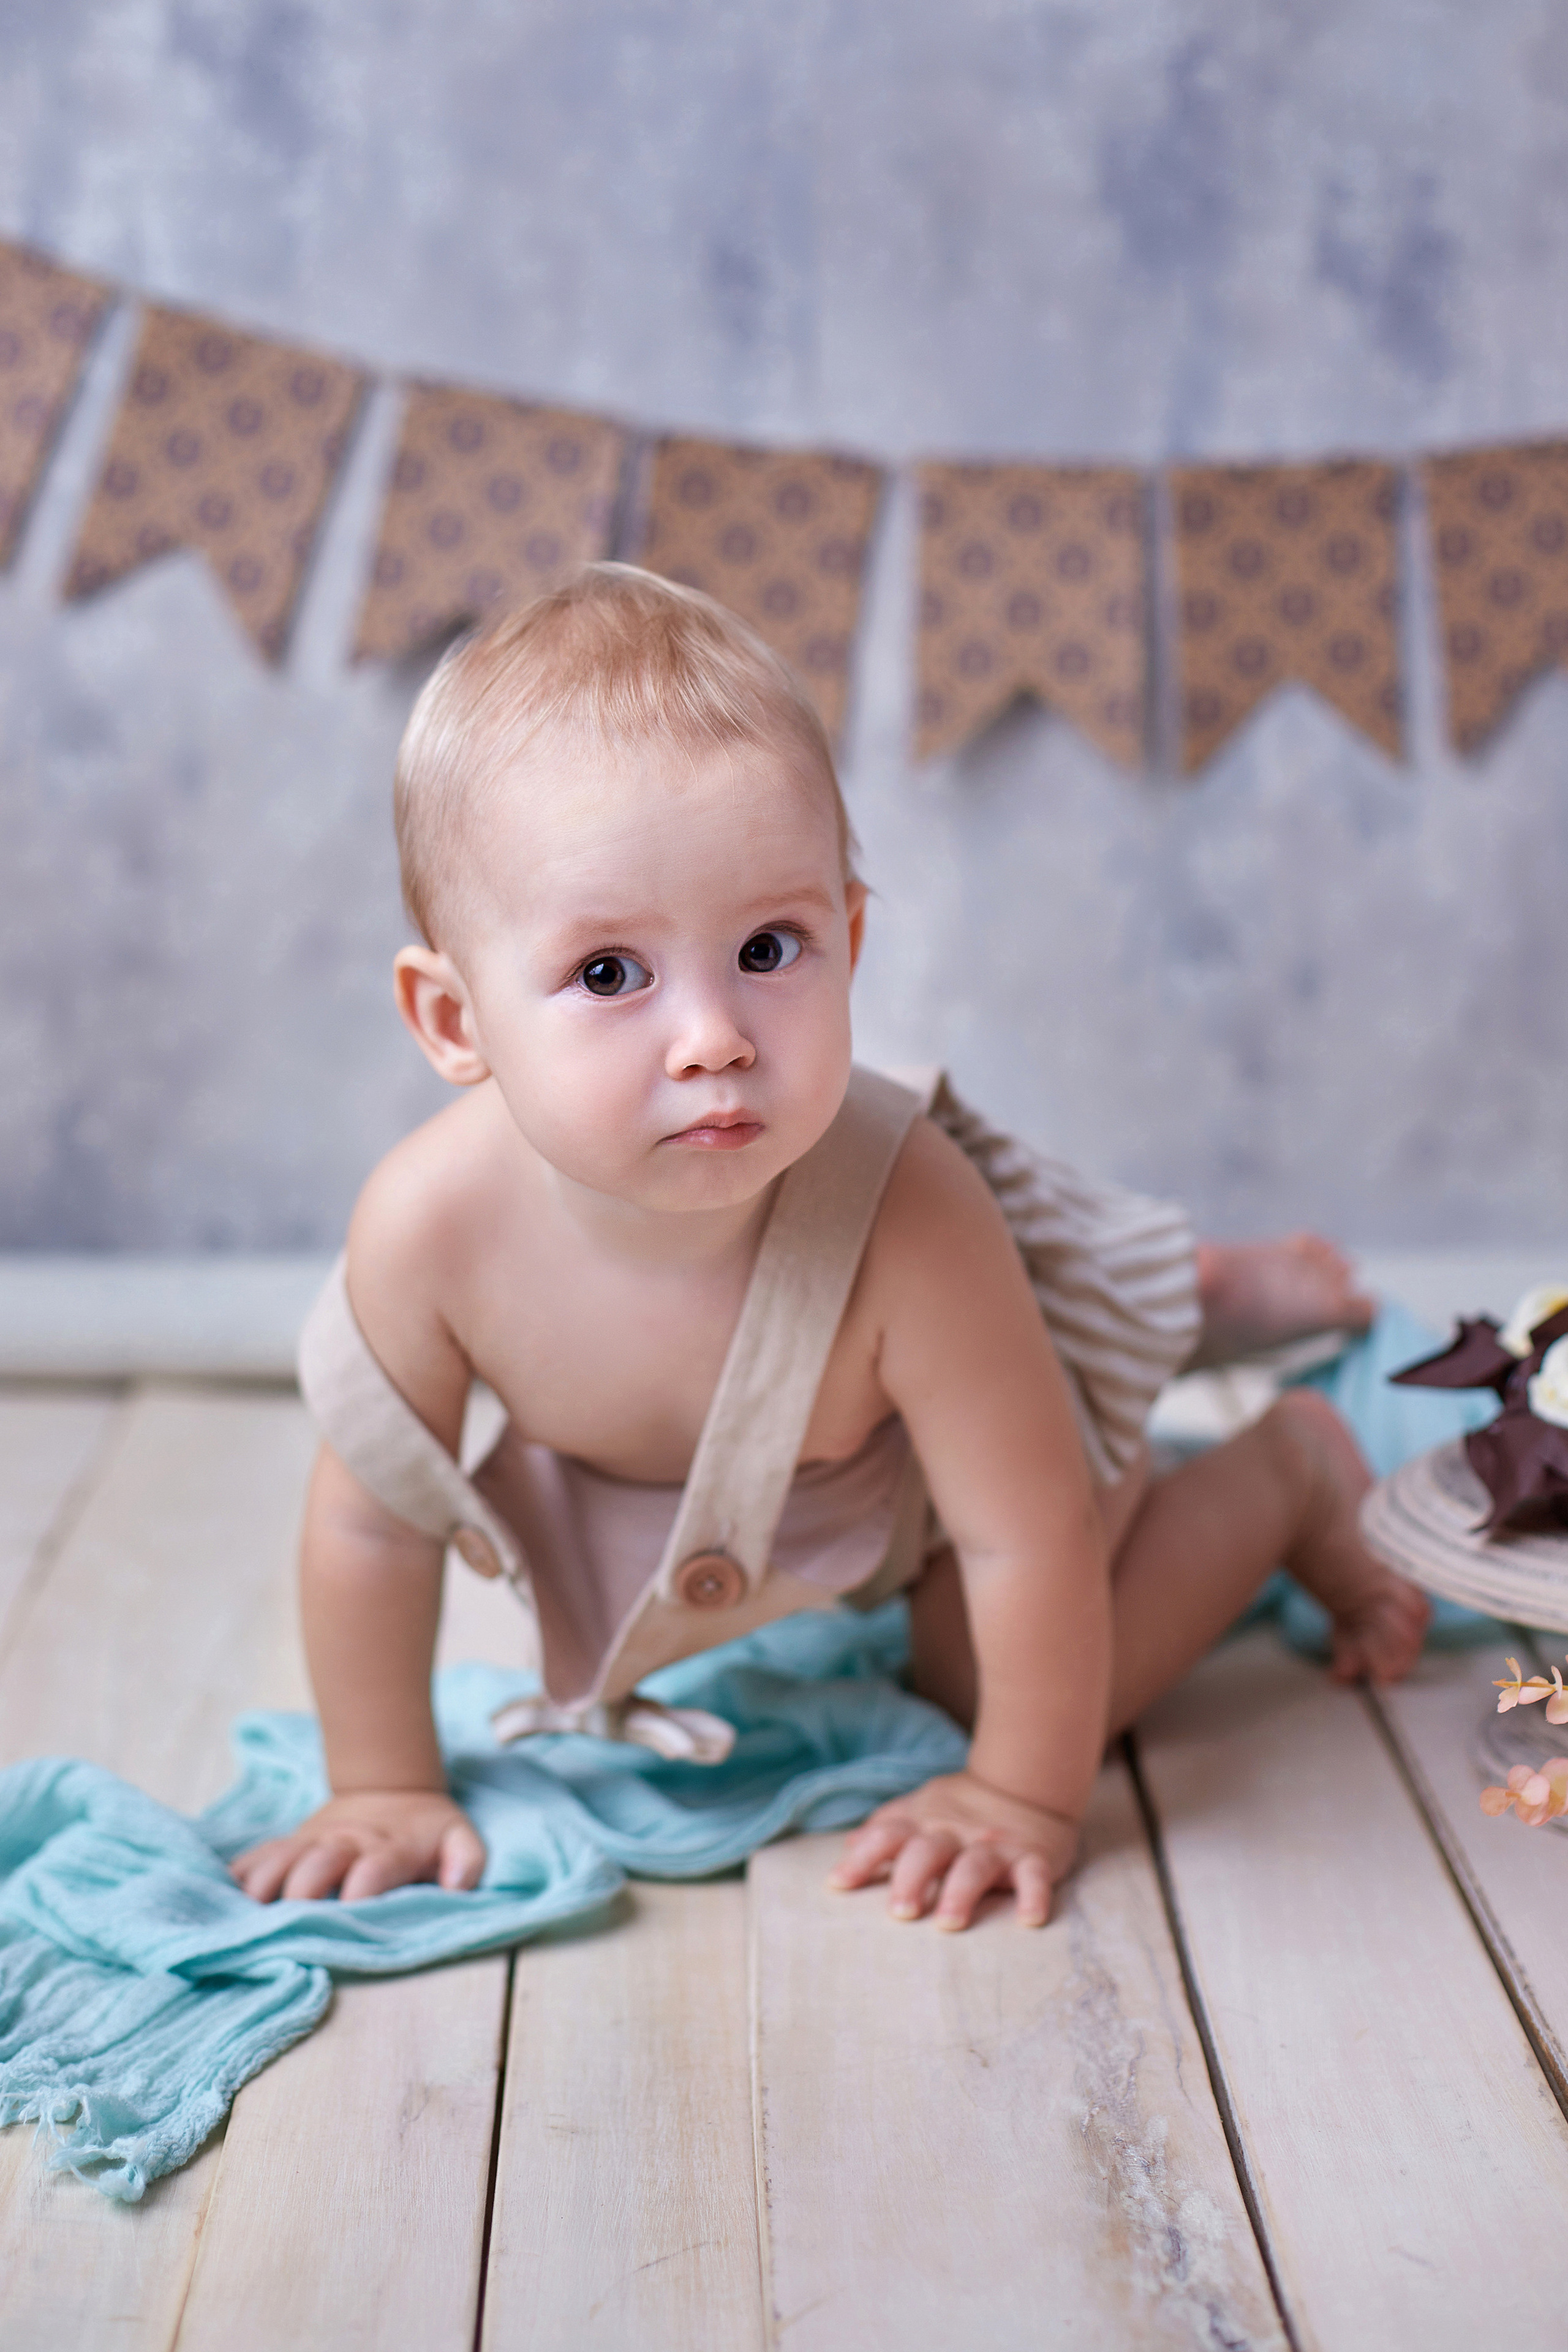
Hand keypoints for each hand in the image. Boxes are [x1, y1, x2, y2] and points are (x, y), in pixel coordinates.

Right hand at [230, 1789, 485, 1902]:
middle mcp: (348, 1843)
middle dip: (304, 1889)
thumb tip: (459, 1885)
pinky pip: (260, 1854)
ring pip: (283, 1857)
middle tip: (287, 1919)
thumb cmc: (427, 1832)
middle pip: (320, 1863)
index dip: (364, 1888)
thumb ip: (467, 1860)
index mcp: (391, 1847)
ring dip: (265, 1881)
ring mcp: (314, 1841)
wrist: (392, 1790)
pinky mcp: (291, 1843)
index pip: (376, 1867)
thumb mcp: (461, 1839)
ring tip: (247, 1908)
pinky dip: (241, 1873)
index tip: (350, 1911)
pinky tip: (221, 1893)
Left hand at [827, 1770, 1078, 1930]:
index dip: (862, 1858)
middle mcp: (955, 1833)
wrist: (1026, 1783)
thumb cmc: (963, 1808)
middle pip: (927, 1852)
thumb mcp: (921, 1809)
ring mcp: (994, 1844)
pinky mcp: (1032, 1856)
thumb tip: (848, 1846)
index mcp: (924, 1823)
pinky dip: (1033, 1896)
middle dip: (911, 1879)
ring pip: (975, 1865)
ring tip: (948, 1923)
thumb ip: (887, 1827)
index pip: (887, 1836)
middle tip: (899, 1913)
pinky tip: (1029, 1920)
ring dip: (961, 1892)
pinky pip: (1033, 1875)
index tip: (837, 1885)